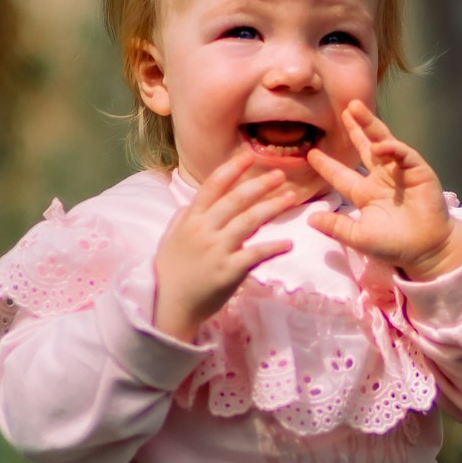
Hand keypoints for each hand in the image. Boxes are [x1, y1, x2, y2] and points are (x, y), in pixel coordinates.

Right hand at [151, 150, 299, 340]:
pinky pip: (255, 255)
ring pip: (248, 222)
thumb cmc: (172, 272)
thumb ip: (185, 216)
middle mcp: (204, 231)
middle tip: (280, 174)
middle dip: (259, 184)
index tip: (249, 156)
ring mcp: (217, 251)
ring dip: (272, 208)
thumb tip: (197, 201)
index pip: (212, 187)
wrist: (171, 306)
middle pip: (235, 200)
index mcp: (191, 220)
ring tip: (290, 198)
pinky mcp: (229, 272)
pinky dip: (273, 248)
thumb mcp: (172, 238)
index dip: (232, 169)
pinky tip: (288, 244)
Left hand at [305, 100, 461, 281]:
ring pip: (383, 142)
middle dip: (355, 128)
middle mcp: (381, 178)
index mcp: (365, 193)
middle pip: (364, 147)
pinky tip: (381, 146)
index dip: (327, 164)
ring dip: (370, 125)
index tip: (311, 153)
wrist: (425, 250)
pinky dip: (392, 148)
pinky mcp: (418, 171)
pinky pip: (403, 154)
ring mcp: (399, 172)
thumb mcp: (359, 237)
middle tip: (343, 108)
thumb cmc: (393, 245)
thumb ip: (336, 227)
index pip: (342, 174)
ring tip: (355, 109)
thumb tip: (310, 219)